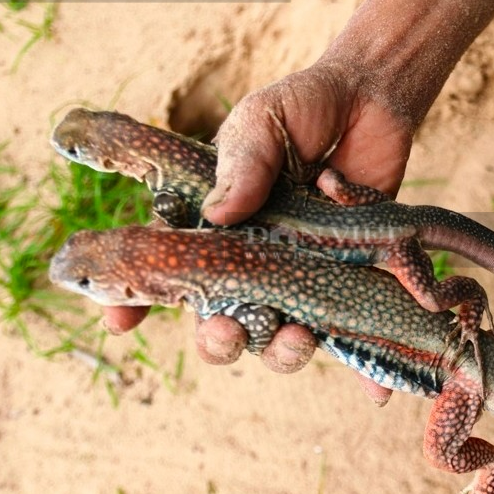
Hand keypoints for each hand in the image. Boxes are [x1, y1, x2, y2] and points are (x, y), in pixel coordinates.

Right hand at [102, 0, 493, 368]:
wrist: (369, 100)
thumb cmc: (300, 108)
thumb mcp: (260, 123)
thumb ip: (242, 164)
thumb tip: (218, 215)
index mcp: (215, 228)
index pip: (166, 273)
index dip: (137, 302)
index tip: (119, 320)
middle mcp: (253, 261)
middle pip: (224, 321)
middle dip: (217, 341)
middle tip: (226, 332)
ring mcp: (301, 275)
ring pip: (282, 336)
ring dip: (283, 352)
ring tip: (297, 337)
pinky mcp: (348, 279)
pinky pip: (352, 331)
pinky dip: (362, 368)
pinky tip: (373, 392)